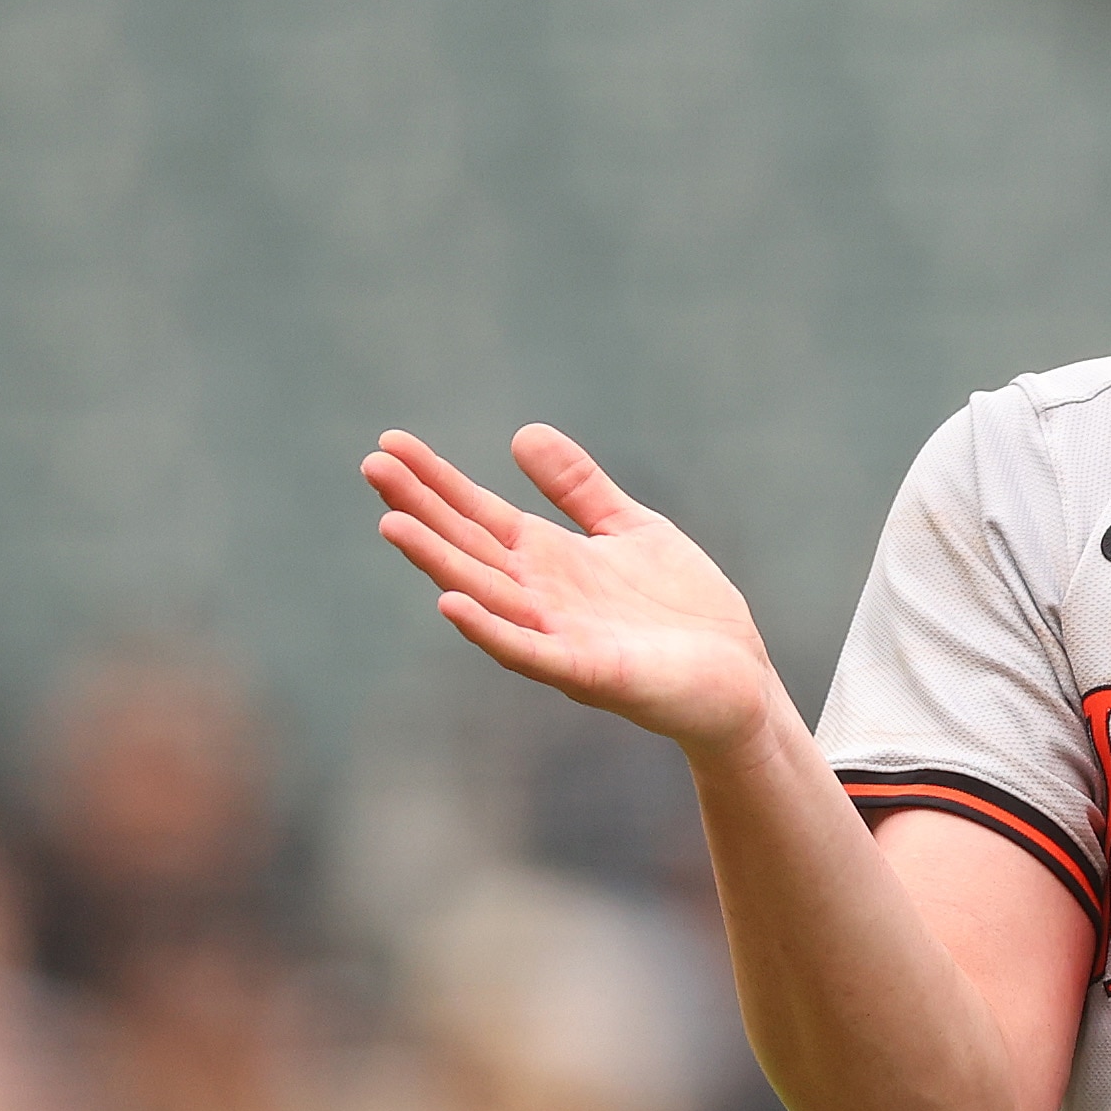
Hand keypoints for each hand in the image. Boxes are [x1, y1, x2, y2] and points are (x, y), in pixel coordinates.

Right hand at [364, 426, 786, 758]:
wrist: (739, 677)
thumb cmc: (682, 609)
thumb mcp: (630, 530)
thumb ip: (579, 488)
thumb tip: (521, 433)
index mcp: (548, 560)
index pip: (479, 514)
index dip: (436, 481)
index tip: (390, 443)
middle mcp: (540, 597)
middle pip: (468, 547)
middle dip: (421, 509)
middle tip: (372, 465)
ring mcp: (559, 635)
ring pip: (486, 595)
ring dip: (438, 562)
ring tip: (391, 524)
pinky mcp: (589, 673)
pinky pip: (529, 651)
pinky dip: (490, 630)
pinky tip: (452, 604)